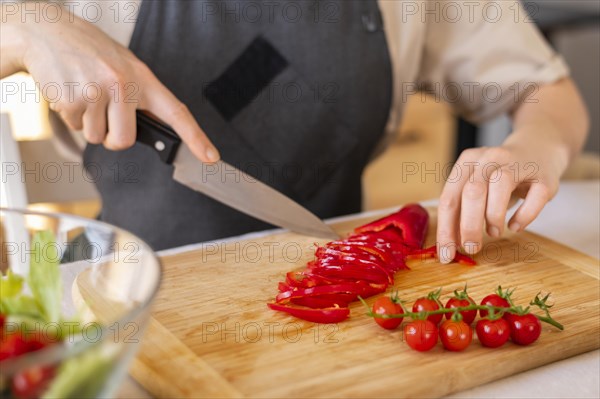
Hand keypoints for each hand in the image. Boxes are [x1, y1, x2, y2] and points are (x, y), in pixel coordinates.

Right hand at [8, 7, 218, 161]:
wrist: (47, 32)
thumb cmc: (90, 52)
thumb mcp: (124, 67)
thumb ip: (139, 96)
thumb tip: (153, 129)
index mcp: (142, 78)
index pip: (176, 112)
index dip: (196, 137)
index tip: (211, 157)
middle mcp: (123, 84)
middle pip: (124, 141)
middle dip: (112, 137)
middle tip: (104, 113)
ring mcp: (97, 92)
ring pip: (97, 138)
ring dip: (89, 123)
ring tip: (84, 93)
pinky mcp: (72, 99)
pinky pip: (76, 128)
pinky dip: (71, 116)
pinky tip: (70, 90)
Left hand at [436, 125, 568, 262]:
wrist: (539, 148)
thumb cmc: (500, 176)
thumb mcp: (477, 186)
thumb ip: (462, 210)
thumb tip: (450, 244)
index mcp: (468, 161)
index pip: (449, 198)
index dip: (446, 229)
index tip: (446, 254)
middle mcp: (490, 157)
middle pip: (472, 192)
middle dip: (469, 226)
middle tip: (471, 247)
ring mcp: (518, 163)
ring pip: (500, 186)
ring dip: (493, 216)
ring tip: (494, 233)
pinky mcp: (545, 175)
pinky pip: (535, 197)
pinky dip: (524, 216)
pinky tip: (515, 226)